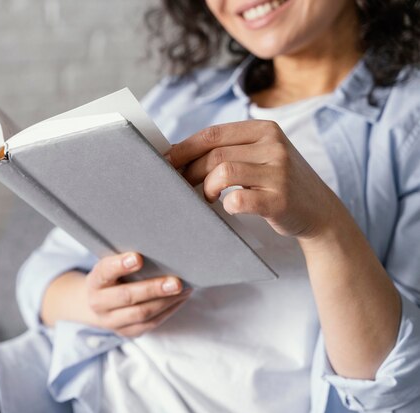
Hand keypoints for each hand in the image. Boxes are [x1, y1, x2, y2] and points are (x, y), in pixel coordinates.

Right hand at [83, 252, 191, 337]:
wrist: (96, 304)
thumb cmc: (110, 278)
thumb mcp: (110, 266)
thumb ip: (125, 260)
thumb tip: (157, 250)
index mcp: (95, 282)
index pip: (105, 272)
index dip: (120, 265)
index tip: (138, 258)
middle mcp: (99, 304)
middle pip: (127, 296)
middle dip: (153, 289)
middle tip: (175, 282)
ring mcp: (112, 321)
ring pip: (141, 313)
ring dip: (166, 301)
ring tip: (184, 290)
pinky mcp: (127, 332)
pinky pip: (151, 323)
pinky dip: (168, 310)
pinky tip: (180, 299)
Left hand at [166, 120, 341, 239]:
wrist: (320, 210)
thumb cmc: (278, 183)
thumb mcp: (260, 156)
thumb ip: (228, 150)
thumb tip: (176, 153)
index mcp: (264, 130)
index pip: (212, 134)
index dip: (183, 149)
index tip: (164, 162)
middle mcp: (273, 146)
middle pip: (214, 155)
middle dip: (189, 173)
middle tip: (181, 187)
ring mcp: (279, 172)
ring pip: (223, 173)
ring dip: (206, 188)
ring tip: (207, 198)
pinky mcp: (280, 200)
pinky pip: (239, 200)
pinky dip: (226, 206)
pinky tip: (228, 208)